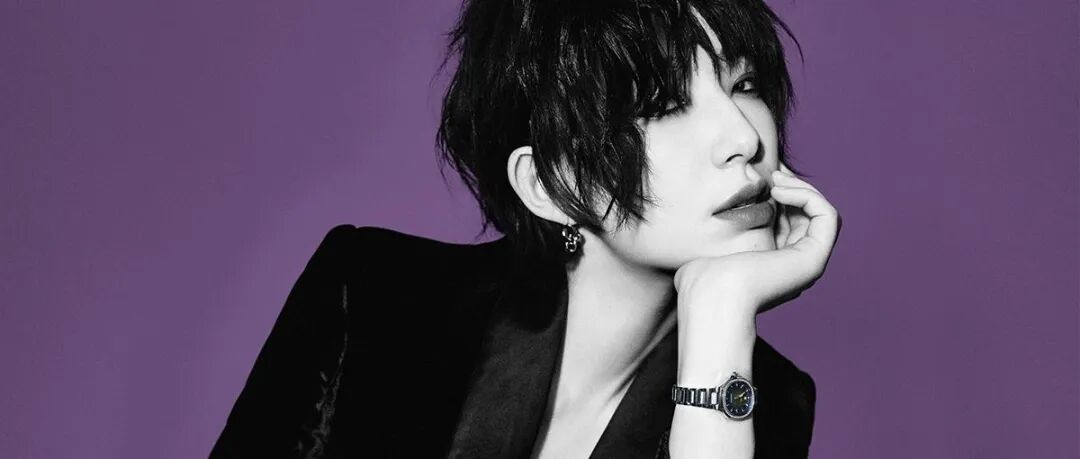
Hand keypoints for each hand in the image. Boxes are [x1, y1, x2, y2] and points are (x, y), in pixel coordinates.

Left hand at [674, 164, 841, 317]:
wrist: (710, 297)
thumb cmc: (702, 280)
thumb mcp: (709, 252)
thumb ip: (717, 241)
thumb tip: (713, 227)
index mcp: (774, 266)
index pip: (790, 223)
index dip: (782, 197)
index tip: (763, 179)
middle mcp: (795, 267)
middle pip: (809, 217)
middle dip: (794, 188)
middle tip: (773, 173)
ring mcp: (807, 264)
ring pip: (821, 214)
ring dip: (802, 189)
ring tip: (775, 180)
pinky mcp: (813, 259)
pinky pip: (827, 217)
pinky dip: (808, 197)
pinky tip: (779, 191)